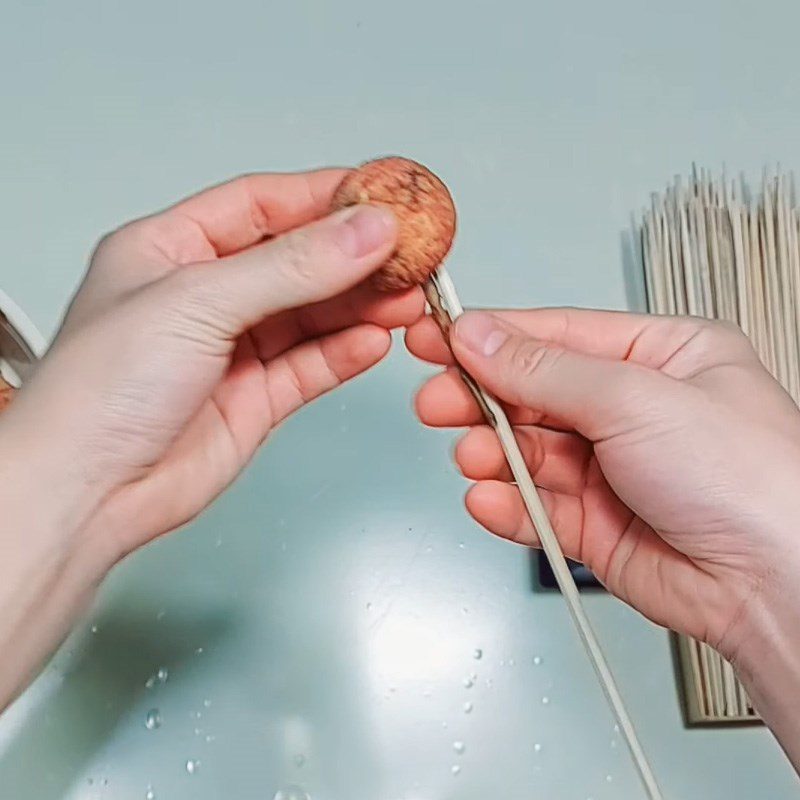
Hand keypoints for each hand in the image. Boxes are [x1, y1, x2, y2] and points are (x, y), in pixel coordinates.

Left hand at [0, 170, 421, 704]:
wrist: (90, 492)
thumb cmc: (100, 392)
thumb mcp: (198, 302)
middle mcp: (203, 296)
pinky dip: (345, 352)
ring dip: (360, 305)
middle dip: (353, 255)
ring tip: (407, 295)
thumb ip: (292, 267)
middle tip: (409, 250)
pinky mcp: (255, 398)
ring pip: (311, 315)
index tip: (380, 196)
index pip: (260, 205)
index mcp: (170, 250)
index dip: (323, 197)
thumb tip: (365, 232)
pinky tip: (374, 340)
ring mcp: (232, 349)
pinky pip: (312, 365)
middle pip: (295, 260)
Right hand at [407, 307, 799, 764]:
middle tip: (437, 400)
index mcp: (659, 357)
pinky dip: (508, 505)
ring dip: (494, 454)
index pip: (556, 336)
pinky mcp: (598, 524)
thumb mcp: (635, 397)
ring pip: (529, 452)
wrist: (777, 586)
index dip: (491, 336)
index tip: (437, 335)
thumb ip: (544, 369)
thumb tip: (480, 337)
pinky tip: (490, 499)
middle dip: (482, 399)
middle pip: (534, 394)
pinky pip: (537, 507)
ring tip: (473, 455)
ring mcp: (614, 468)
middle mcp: (634, 410)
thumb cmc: (750, 478)